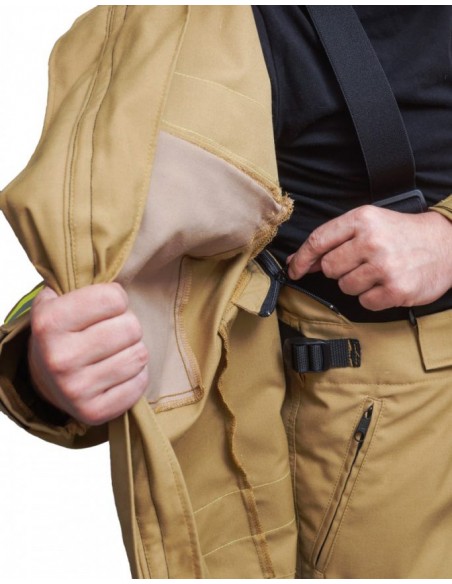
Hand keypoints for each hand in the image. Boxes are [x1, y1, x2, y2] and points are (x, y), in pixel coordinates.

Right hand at [28, 283, 148, 424]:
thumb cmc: (63, 333)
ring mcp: (76, 389)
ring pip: (139, 355)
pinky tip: (118, 373)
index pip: (113, 297)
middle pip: (131, 327)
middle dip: (127, 325)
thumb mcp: (58, 301)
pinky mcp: (93, 413)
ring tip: (115, 352)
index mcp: (49, 323)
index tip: (107, 306)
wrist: (44, 380)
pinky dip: (135, 375)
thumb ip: (80, 282)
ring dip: (133, 350)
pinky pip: (140, 383)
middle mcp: (59, 358)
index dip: (116, 299)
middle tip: (113, 331)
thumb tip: (118, 265)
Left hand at [287, 206, 451, 310]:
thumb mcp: (370, 224)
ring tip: (377, 272)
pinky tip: (386, 284)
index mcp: (362, 219)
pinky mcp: (396, 290)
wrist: (446, 244)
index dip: (302, 259)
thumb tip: (301, 260)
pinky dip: (372, 297)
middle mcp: (372, 241)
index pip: (318, 241)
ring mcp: (384, 266)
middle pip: (330, 268)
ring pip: (345, 287)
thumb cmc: (403, 234)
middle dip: (340, 270)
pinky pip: (364, 302)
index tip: (295, 269)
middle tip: (360, 263)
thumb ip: (335, 240)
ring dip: (357, 284)